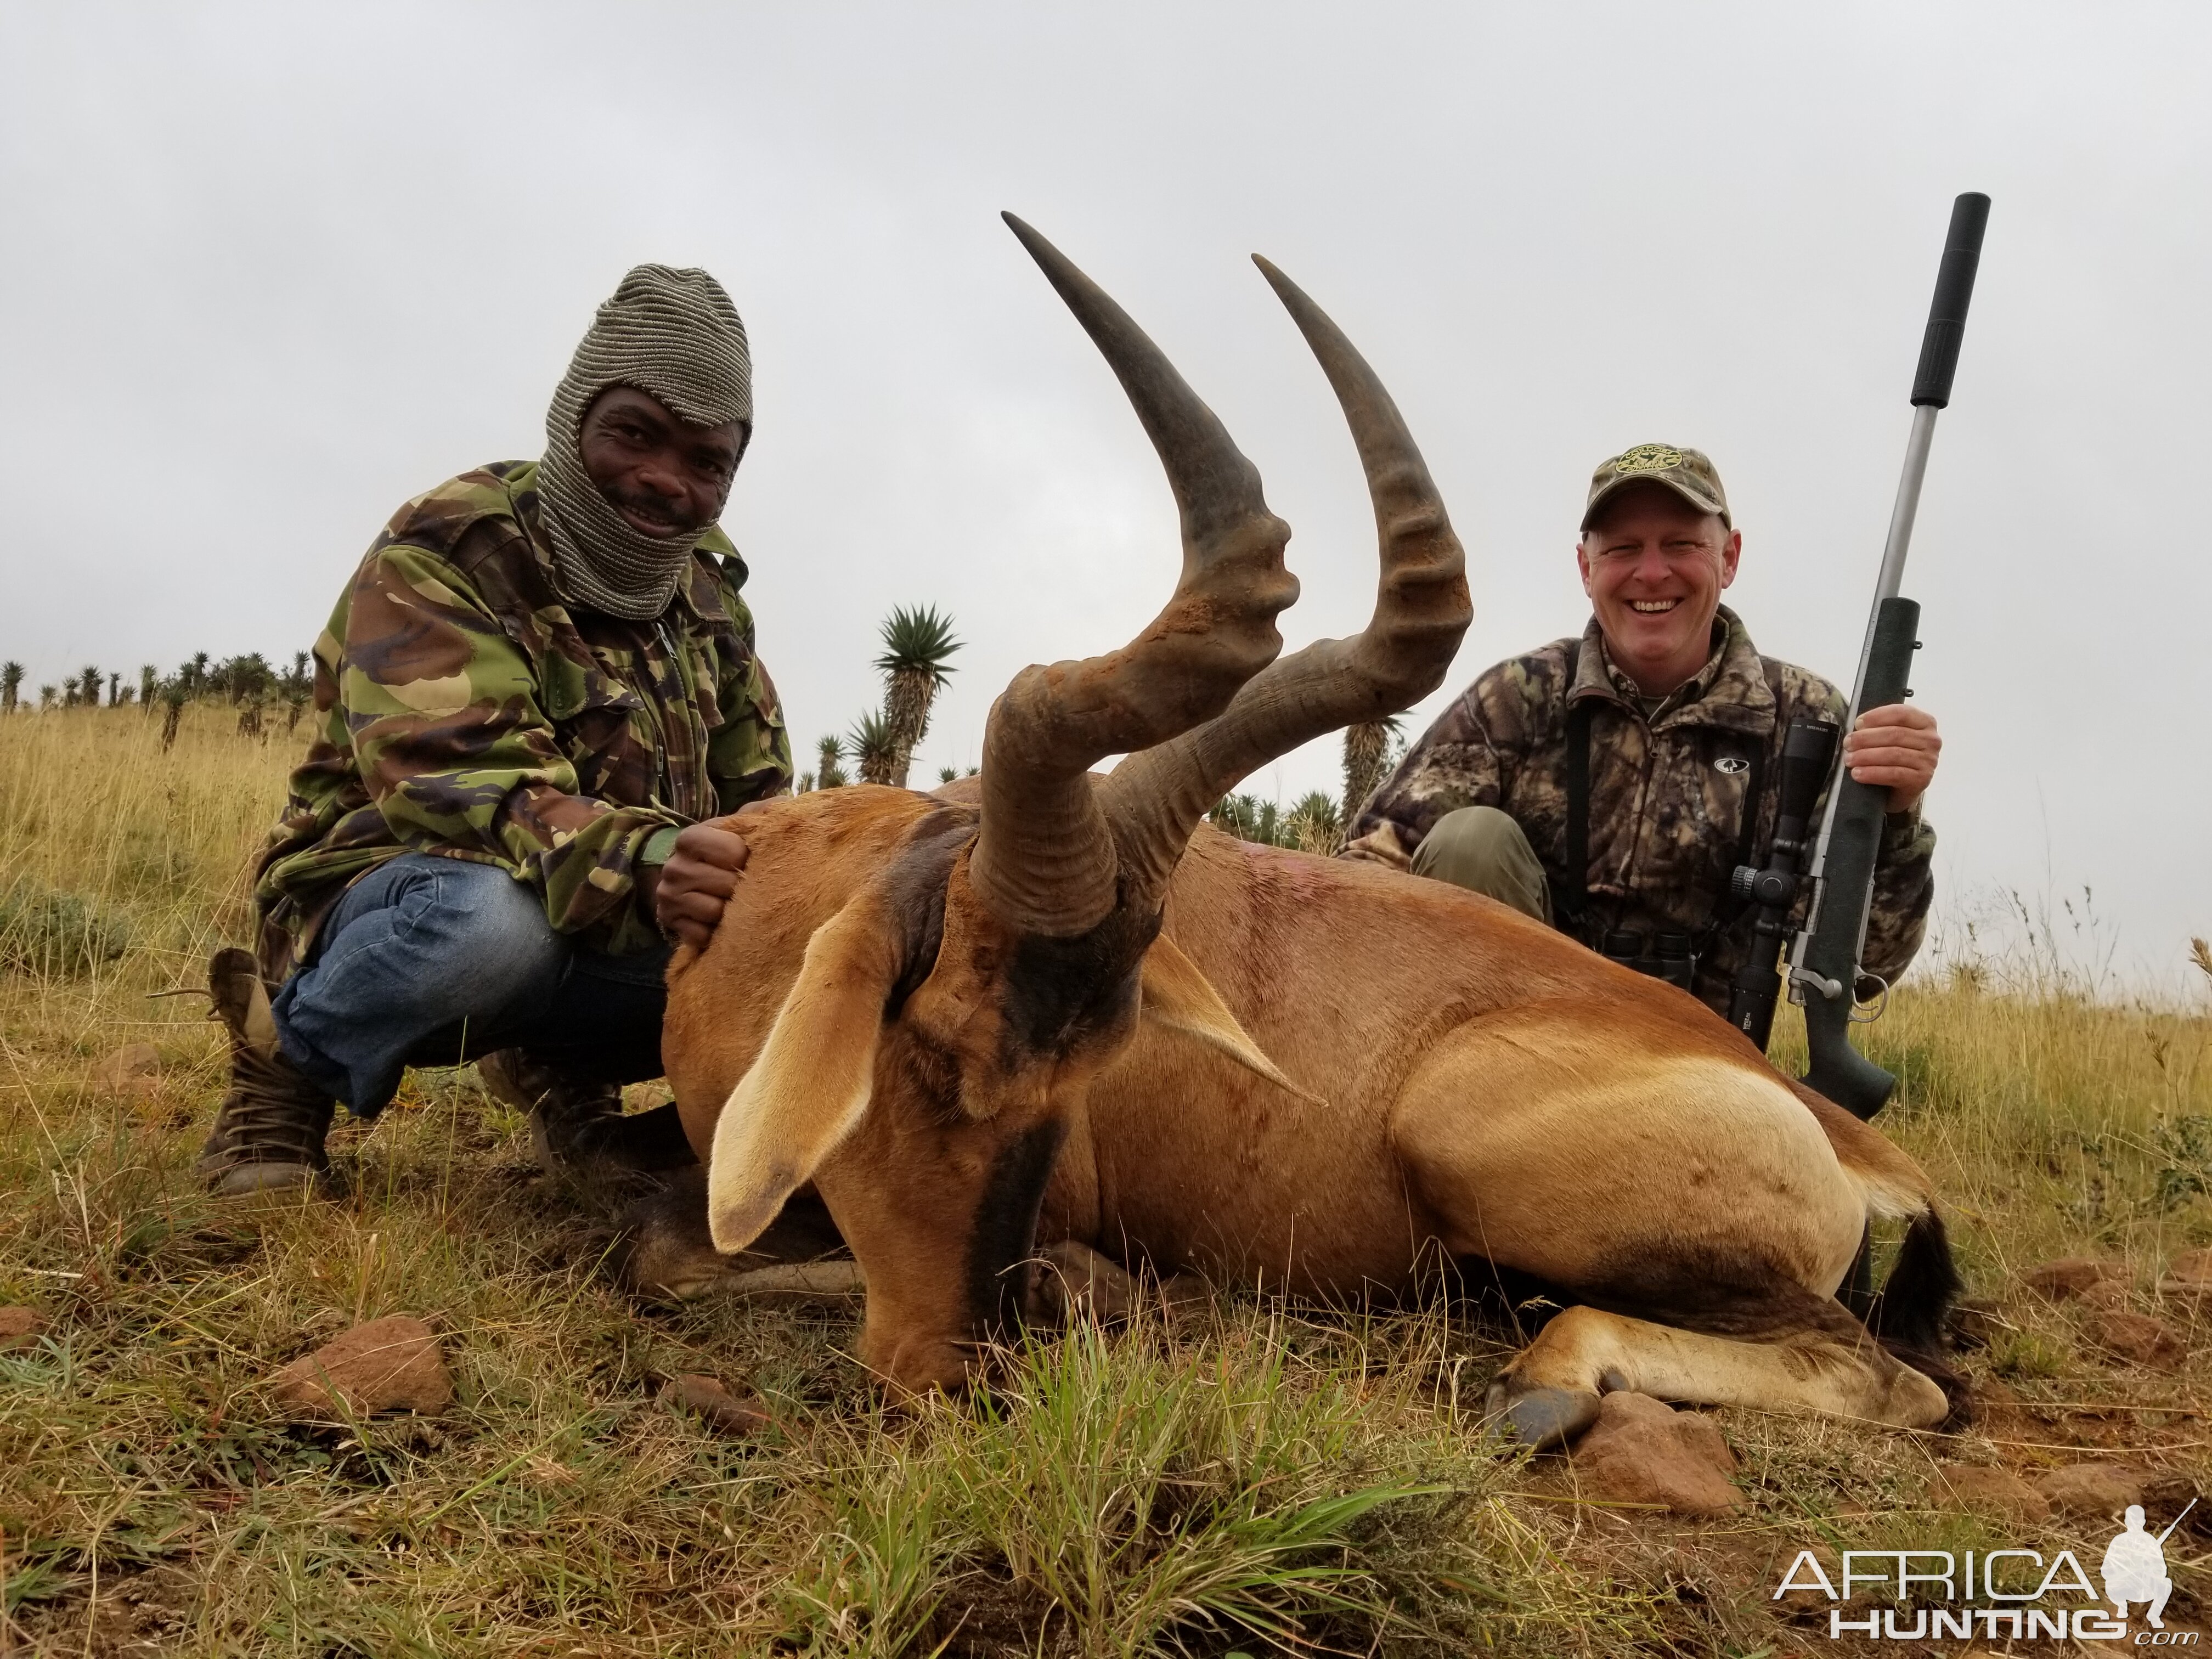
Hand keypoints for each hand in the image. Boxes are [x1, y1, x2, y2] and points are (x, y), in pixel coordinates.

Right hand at [644, 819, 751, 949]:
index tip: (747, 859)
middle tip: (741, 885)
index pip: (731, 850)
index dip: (746, 857)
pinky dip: (715, 932)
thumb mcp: (742, 828)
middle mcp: (673, 866)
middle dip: (741, 888)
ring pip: (714, 911)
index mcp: (690, 838)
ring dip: (730, 912)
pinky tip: (718, 922)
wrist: (696, 885)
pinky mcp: (670, 922)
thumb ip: (763, 814)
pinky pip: (702, 935)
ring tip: (731, 903)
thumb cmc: (727, 853)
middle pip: (726, 884)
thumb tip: (787, 806)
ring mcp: (668, 896)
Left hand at [1841, 704, 1940, 813]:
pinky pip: (1894, 774)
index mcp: (1925, 723)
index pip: (1901, 713)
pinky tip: (1858, 773)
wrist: (1901, 789)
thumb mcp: (1891, 738)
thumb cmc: (1894, 758)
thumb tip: (1857, 727)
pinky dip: (1872, 773)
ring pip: (1893, 754)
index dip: (1876, 717)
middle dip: (1866, 738)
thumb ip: (1880, 727)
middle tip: (1848, 743)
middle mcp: (1931, 740)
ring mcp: (1929, 760)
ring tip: (1849, 759)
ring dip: (1866, 756)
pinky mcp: (1922, 779)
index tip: (1857, 723)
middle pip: (1894, 734)